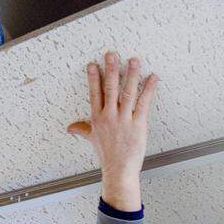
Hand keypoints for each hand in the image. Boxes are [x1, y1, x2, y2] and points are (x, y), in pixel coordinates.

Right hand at [67, 52, 158, 211]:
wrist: (119, 169)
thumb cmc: (107, 155)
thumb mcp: (92, 139)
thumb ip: (82, 129)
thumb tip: (71, 127)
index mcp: (98, 118)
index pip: (94, 93)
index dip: (93, 78)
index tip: (93, 64)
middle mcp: (110, 116)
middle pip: (110, 88)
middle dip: (111, 70)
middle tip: (112, 54)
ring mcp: (124, 119)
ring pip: (127, 92)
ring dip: (131, 74)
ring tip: (134, 60)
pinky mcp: (138, 123)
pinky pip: (144, 103)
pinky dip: (149, 89)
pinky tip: (152, 78)